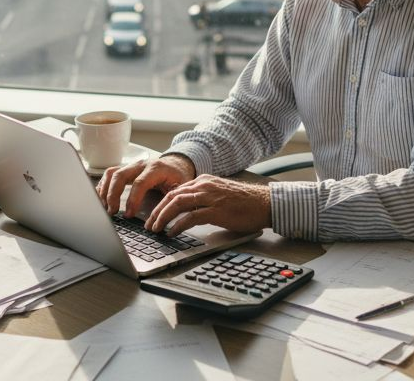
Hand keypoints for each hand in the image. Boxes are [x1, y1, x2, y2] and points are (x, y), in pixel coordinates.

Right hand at [95, 153, 195, 217]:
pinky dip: (103, 186)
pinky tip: (102, 199)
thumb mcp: (181, 187)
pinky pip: (109, 174)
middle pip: (120, 175)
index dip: (132, 199)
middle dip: (112, 195)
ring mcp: (131, 166)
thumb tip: (160, 218)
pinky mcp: (126, 169)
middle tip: (112, 212)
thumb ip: (171, 200)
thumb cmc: (178, 177)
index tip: (128, 214)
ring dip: (105, 190)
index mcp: (156, 169)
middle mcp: (141, 165)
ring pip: (112, 173)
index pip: (139, 183)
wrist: (177, 163)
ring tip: (105, 208)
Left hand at [144, 175, 270, 236]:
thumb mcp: (219, 194)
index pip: (175, 190)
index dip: (161, 204)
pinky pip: (191, 217)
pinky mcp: (216, 211)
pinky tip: (172, 233)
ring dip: (163, 217)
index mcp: (204, 181)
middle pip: (172, 196)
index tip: (154, 216)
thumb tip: (186, 210)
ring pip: (178, 204)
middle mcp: (204, 186)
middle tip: (149, 225)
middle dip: (157, 211)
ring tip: (156, 229)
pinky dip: (178, 225)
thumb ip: (203, 198)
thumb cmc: (245, 202)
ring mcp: (210, 197)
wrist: (264, 203)